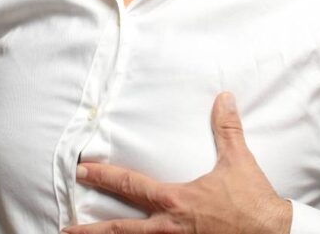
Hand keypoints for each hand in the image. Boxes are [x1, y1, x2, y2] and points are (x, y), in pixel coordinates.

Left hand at [61, 92, 291, 233]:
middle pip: (120, 230)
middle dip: (91, 229)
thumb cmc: (253, 202)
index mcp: (176, 201)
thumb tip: (223, 98)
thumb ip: (227, 129)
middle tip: (67, 228)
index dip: (103, 176)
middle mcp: (170, 228)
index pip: (130, 185)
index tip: (81, 171)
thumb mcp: (239, 162)